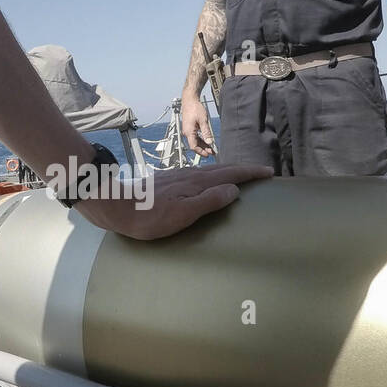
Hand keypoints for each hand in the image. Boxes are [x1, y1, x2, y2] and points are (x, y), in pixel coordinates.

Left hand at [74, 164, 271, 239]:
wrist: (118, 206)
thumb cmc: (150, 217)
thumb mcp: (183, 214)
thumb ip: (209, 201)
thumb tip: (233, 189)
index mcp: (197, 183)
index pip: (231, 174)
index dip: (250, 173)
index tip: (268, 172)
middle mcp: (190, 175)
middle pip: (223, 169)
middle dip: (243, 170)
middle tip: (261, 173)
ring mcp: (178, 176)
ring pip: (210, 171)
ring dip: (228, 172)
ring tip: (240, 177)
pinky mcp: (168, 180)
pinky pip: (198, 174)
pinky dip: (212, 176)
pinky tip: (208, 181)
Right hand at [181, 93, 215, 156]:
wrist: (189, 100)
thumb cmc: (195, 108)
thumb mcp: (203, 121)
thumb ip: (206, 132)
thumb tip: (210, 142)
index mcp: (188, 132)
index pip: (194, 147)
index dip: (201, 152)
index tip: (208, 154)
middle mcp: (186, 132)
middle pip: (195, 145)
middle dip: (203, 149)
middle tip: (212, 152)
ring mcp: (188, 130)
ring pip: (195, 141)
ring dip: (203, 145)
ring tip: (211, 147)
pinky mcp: (189, 128)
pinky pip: (195, 136)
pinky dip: (201, 140)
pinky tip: (207, 141)